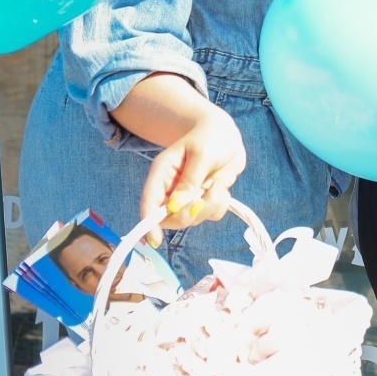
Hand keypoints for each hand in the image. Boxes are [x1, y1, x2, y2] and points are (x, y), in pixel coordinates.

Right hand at [139, 91, 246, 246]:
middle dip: (192, 212)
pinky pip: (210, 215)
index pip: (149, 203)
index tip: (155, 241)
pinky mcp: (203, 201)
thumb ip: (190, 180)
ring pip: (192, 219)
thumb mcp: (202, 154)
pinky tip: (222, 187)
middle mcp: (171, 189)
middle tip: (209, 192)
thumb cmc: (210, 136)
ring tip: (218, 184)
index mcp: (162, 173)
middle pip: (170, 218)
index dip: (149, 224)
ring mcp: (188, 197)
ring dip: (209, 206)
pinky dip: (220, 206)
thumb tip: (175, 206)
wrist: (227, 134)